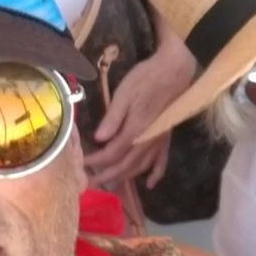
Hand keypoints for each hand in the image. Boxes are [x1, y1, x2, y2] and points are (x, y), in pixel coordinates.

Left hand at [83, 37, 193, 189]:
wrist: (175, 71)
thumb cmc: (146, 78)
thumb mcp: (124, 93)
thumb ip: (112, 118)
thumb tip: (98, 139)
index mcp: (134, 131)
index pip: (111, 154)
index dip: (95, 161)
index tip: (80, 164)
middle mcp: (147, 142)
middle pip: (124, 166)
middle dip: (105, 176)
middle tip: (89, 183)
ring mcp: (158, 141)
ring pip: (139, 167)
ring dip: (124, 178)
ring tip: (109, 184)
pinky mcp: (166, 137)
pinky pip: (162, 162)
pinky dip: (155, 175)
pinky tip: (149, 183)